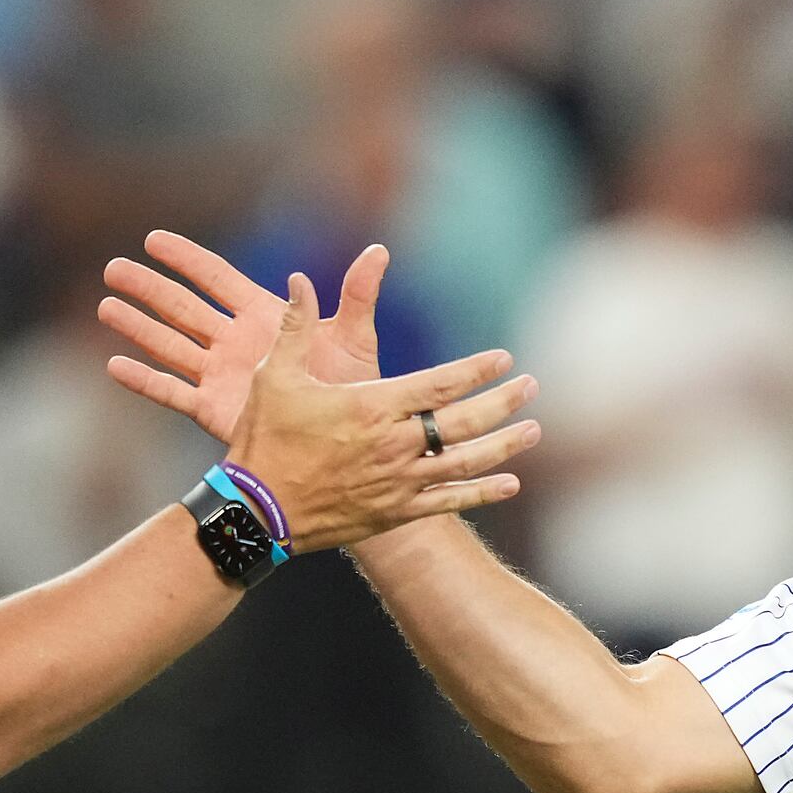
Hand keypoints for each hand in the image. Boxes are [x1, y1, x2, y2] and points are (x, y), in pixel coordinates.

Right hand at [103, 231, 387, 442]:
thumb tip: (377, 252)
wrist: (346, 445)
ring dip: (138, 327)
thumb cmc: (353, 390)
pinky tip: (114, 364)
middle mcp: (235, 343)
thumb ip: (357, 295)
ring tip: (105, 307)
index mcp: (262, 318)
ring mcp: (221, 376)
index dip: (185, 259)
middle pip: (182, 307)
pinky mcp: (214, 409)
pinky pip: (172, 391)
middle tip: (113, 268)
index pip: (216, 278)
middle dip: (148, 288)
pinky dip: (144, 380)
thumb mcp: (355, 338)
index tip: (153, 240)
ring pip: (169, 344)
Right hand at [225, 272, 536, 552]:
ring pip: (465, 462)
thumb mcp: (274, 377)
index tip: (503, 359)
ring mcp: (399, 482)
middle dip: (503, 402)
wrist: (258, 512)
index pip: (439, 384)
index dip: (475, 371)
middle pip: (464, 421)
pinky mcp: (396, 512)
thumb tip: (299, 280)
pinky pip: (450, 502)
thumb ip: (294, 327)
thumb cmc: (265, 440)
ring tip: (533, 431)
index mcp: (372, 406)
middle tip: (531, 387)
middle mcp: (394, 444)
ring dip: (504, 446)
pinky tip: (511, 484)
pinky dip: (483, 493)